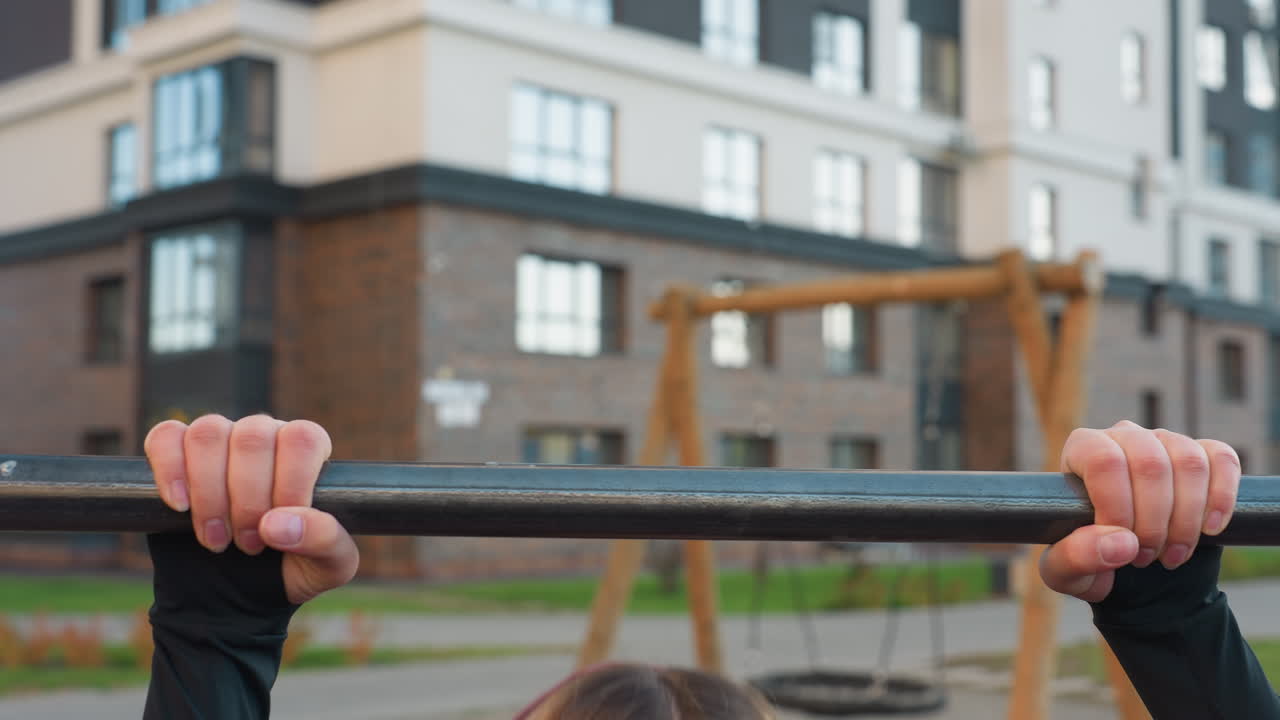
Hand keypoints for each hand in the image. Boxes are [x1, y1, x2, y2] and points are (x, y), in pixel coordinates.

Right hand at [144, 414, 358, 603]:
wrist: (241, 592)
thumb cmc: (293, 566)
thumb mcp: (328, 566)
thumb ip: (324, 540)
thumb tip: (277, 524)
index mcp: (308, 450)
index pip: (302, 439)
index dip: (289, 483)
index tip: (277, 529)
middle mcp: (266, 434)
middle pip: (252, 436)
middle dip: (247, 500)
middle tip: (250, 545)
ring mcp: (220, 439)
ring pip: (208, 434)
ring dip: (208, 493)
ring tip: (216, 539)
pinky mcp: (176, 452)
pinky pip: (166, 436)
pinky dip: (169, 470)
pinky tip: (179, 507)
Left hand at [1040, 421, 1240, 602]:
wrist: (1127, 566)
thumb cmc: (1087, 559)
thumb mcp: (1066, 571)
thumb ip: (1076, 558)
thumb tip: (1122, 542)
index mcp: (1081, 450)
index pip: (1104, 461)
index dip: (1118, 508)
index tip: (1124, 546)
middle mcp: (1123, 436)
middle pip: (1149, 463)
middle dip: (1154, 523)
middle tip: (1145, 558)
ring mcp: (1165, 441)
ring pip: (1189, 463)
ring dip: (1187, 519)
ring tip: (1171, 554)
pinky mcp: (1202, 454)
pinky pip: (1221, 459)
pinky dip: (1221, 498)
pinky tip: (1210, 530)